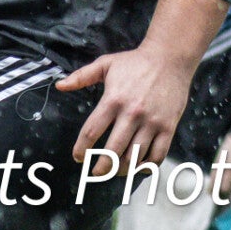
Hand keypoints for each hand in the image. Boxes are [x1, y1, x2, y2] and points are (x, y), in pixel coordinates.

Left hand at [60, 0, 227, 164]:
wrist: (170, 57)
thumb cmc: (136, 62)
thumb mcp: (106, 64)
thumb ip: (81, 76)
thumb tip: (60, 86)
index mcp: (113, 100)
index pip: (91, 132)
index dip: (81, 149)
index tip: (78, 157)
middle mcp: (132, 113)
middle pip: (113, 151)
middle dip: (101, 167)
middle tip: (96, 172)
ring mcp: (152, 122)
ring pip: (135, 157)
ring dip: (122, 170)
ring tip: (115, 171)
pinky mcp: (168, 127)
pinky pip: (157, 155)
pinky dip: (147, 167)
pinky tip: (138, 167)